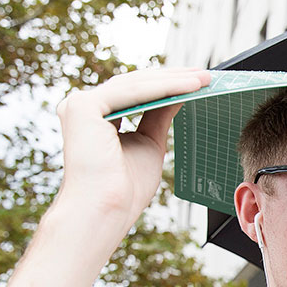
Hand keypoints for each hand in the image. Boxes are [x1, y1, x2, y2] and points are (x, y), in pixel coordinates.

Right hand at [54, 67, 210, 235]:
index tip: (197, 81)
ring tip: (204, 78)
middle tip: (206, 74)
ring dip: (174, 80)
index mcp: (96, 116)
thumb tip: (179, 93)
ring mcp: (80, 104)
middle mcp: (84, 107)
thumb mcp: (150, 144)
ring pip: (137, 85)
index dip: (167, 85)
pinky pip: (133, 91)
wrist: (107, 211)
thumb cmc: (124, 191)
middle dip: (174, 78)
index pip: (135, 92)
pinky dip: (164, 88)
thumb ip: (159, 117)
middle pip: (136, 84)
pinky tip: (190, 86)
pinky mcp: (83, 106)